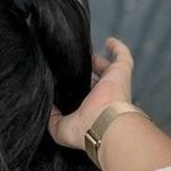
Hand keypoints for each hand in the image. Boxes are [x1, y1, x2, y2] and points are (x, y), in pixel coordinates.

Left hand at [47, 36, 134, 150]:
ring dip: (95, 59)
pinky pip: (122, 55)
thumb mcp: (61, 129)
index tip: (61, 81)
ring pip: (105, 67)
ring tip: (81, 51)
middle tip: (68, 64)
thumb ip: (52, 119)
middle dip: (82, 72)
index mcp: (90, 108)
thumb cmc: (85, 129)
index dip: (74, 88)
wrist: (105, 123)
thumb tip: (47, 108)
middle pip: (92, 79)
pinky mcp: (121, 71)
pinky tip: (108, 41)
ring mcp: (113, 82)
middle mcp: (102, 95)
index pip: (82, 95)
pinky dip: (117, 47)